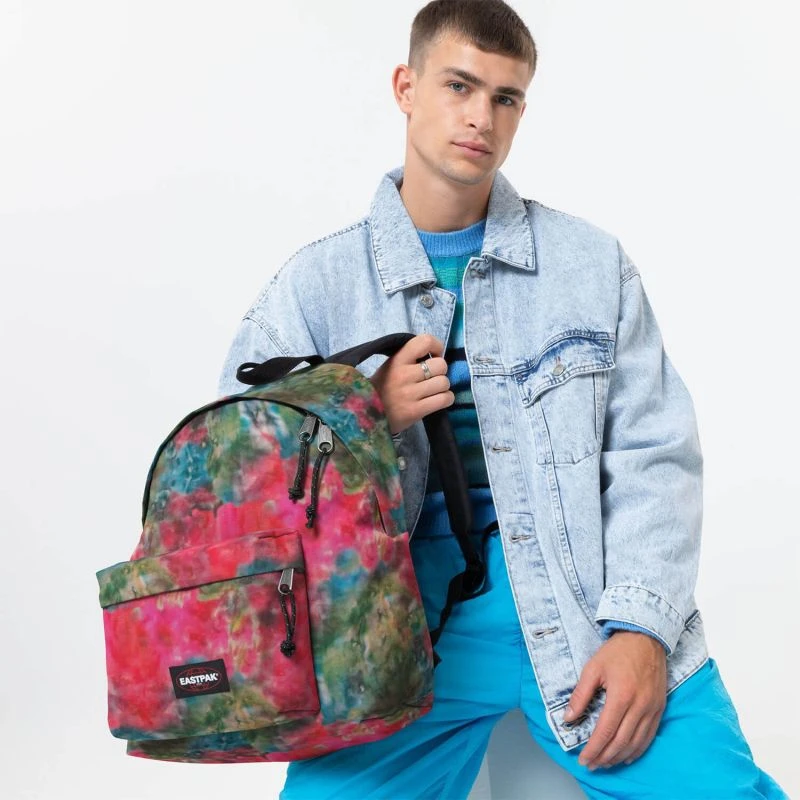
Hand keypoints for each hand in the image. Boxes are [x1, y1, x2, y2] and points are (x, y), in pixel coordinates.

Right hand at [368, 333, 453, 434]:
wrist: (366, 415)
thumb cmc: (381, 389)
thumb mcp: (389, 366)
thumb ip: (409, 358)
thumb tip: (434, 355)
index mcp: (397, 360)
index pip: (424, 341)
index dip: (436, 346)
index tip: (434, 355)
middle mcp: (404, 375)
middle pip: (440, 365)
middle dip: (440, 371)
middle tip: (432, 377)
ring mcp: (410, 394)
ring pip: (444, 383)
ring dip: (443, 387)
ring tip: (433, 391)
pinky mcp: (416, 411)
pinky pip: (445, 399)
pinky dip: (446, 399)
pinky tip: (437, 400)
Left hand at [565, 631, 666, 769]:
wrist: (646, 638)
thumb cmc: (618, 651)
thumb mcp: (593, 668)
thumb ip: (580, 695)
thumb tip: (568, 718)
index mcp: (621, 695)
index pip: (605, 731)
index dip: (594, 749)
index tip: (583, 759)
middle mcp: (639, 706)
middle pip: (621, 741)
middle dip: (604, 757)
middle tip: (592, 765)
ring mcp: (652, 708)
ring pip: (636, 743)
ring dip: (619, 757)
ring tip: (605, 763)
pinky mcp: (659, 708)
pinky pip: (649, 736)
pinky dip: (637, 750)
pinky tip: (626, 755)